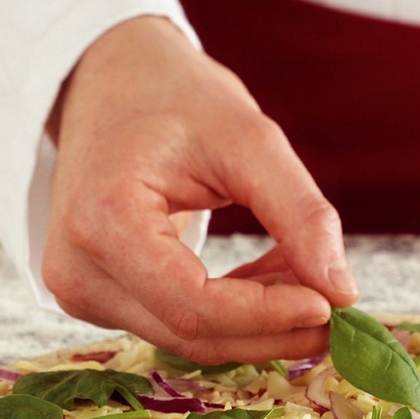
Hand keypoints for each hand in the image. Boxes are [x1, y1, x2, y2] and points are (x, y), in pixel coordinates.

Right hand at [42, 16, 358, 362]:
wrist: (110, 80)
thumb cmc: (174, 97)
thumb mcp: (248, 139)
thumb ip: (299, 214)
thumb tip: (343, 292)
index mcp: (103, 222)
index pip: (194, 304)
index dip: (269, 314)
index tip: (332, 304)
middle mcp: (77, 271)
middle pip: (191, 333)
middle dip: (273, 328)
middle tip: (340, 310)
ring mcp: (80, 289)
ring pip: (188, 337)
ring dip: (259, 321)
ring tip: (311, 279)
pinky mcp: (99, 294)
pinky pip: (176, 321)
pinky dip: (234, 311)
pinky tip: (273, 277)